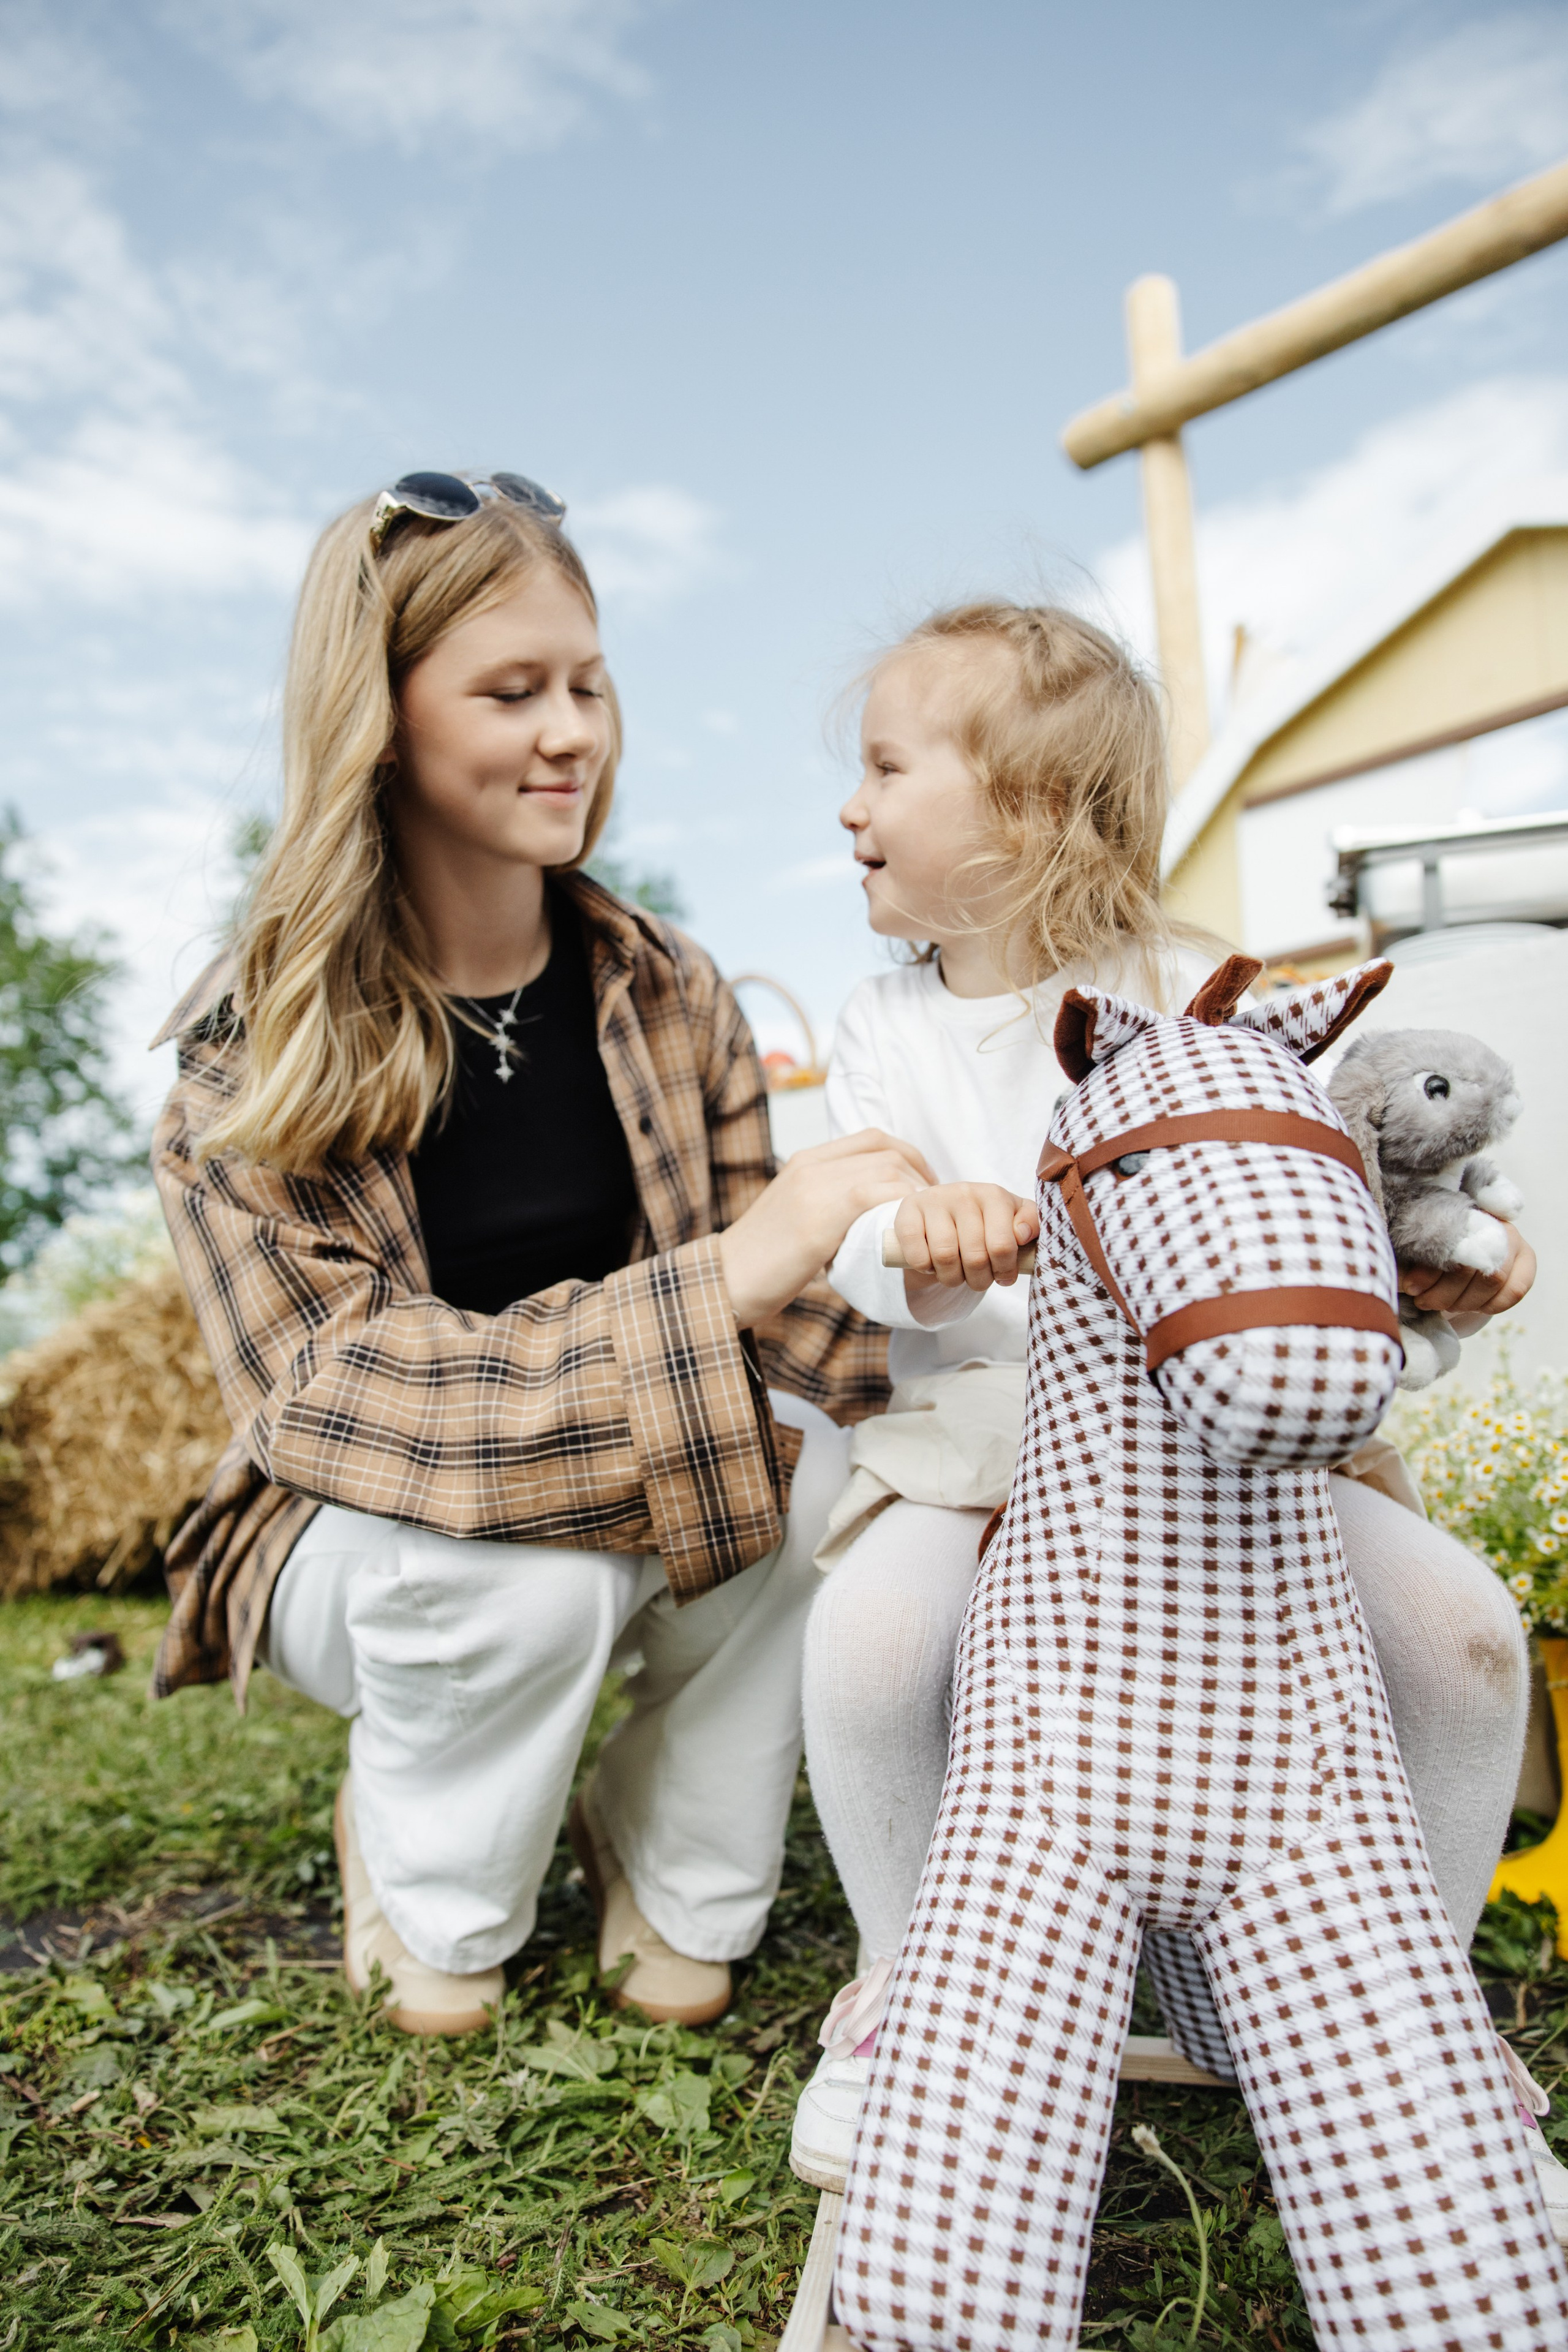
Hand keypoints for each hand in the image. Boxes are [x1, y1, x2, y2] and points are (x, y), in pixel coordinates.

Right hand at [717, 1128, 935, 1325]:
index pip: (872, 1137)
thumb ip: (828, 1204)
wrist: (724, 1280)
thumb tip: (870, 1217)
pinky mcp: (818, 1216)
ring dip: (918, 1194)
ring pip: (887, 1169)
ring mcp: (813, 1187)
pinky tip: (911, 1232)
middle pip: (887, 1149)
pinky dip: (902, 1209)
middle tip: (936, 1207)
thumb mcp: (796, 1217)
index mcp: (806, 1160)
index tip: (926, 1185)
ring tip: (927, 1223)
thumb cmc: (763, 1260)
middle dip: (922, 1175)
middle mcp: (811, 1164)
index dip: (910, 1156)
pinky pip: (875, 1194)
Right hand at [893, 1182, 1039, 1293]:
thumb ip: (1031, 1223)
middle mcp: (964, 1193)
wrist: (944, 1207)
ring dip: (952, 1278)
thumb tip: (1023, 1235)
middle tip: (979, 1280)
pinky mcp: (908, 1211)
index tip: (1003, 1277)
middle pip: (974, 1256)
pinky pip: (917, 1253)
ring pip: (944, 1257)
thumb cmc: (985, 1220)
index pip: (1002, 1245)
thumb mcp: (1014, 1218)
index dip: (1004, 1271)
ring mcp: (934, 1200)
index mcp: (994, 1195)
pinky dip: (925, 1268)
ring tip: (956, 1275)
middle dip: (979, 1280)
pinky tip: (932, 1263)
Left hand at [1400, 1220, 1535, 1333]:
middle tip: (1422, 1301)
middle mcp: (1491, 1221)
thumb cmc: (1431, 1249)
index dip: (1427, 1271)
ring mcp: (1513, 1240)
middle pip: (1470, 1264)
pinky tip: (1468, 1307)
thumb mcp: (1415, 1250)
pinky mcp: (1527, 1263)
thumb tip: (1396, 1283)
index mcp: (1458, 1211)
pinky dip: (1488, 1306)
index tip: (1409, 1287)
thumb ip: (1407, 1259)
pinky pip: (1513, 1291)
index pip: (1445, 1240)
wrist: (1461, 1252)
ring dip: (1462, 1301)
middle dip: (1442, 1292)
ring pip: (1492, 1279)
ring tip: (1439, 1305)